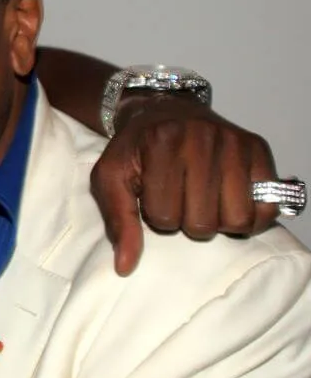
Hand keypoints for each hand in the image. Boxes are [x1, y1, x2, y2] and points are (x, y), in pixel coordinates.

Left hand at [91, 94, 279, 275]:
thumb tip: (124, 267)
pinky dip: (250, 215)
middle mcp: (202, 138)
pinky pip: (267, 208)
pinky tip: (228, 201)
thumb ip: (117, 221)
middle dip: (186, 220)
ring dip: (217, 220)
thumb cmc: (136, 149)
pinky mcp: (258, 149)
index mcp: (162, 142)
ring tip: (202, 199)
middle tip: (179, 197)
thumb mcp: (110, 179)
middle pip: (203, 224)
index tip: (152, 194)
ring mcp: (234, 142)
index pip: (164, 217)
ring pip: (236, 220)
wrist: (161, 110)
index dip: (156, 215)